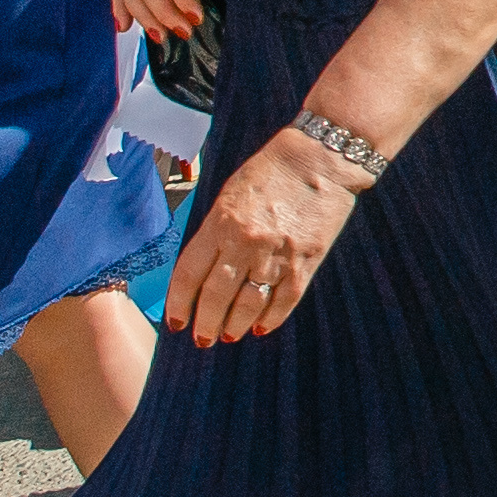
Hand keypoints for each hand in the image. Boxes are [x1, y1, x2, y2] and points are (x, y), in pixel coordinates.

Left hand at [166, 129, 362, 345]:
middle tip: (202, 339)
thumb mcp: (229, 196)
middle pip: (216, 296)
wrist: (320, 157)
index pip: (189, 275)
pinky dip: (271, 318)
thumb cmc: (270, 171)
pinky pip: (285, 299)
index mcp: (220, 223)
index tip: (176, 322)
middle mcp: (245, 242)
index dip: (179, 304)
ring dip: (234, 326)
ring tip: (228, 336)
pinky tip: (260, 327)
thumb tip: (202, 270)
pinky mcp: (306, 259)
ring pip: (249, 304)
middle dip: (206, 324)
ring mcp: (277, 253)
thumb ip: (214, 232)